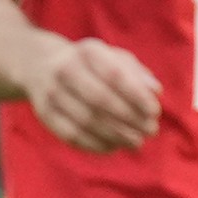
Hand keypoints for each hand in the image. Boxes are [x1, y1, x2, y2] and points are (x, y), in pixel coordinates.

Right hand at [22, 36, 162, 152]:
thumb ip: (136, 73)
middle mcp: (66, 69)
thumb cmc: (90, 64)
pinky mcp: (44, 114)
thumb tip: (155, 91)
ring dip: (116, 135)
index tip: (155, 112)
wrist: (41, 65)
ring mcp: (52, 92)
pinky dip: (96, 144)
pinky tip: (114, 147)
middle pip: (100, 99)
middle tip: (150, 130)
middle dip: (129, 118)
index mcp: (88, 51)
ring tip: (137, 142)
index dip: (137, 95)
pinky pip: (72, 135)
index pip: (115, 74)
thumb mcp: (113, 58)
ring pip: (86, 121)